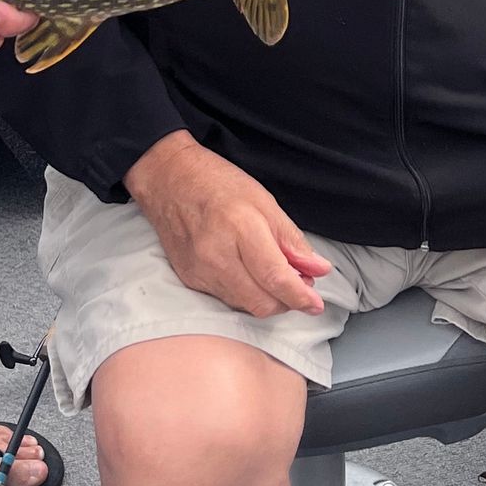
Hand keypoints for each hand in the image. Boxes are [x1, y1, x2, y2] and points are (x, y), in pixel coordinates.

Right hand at [125, 130, 333, 316]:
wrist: (167, 179)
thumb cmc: (217, 182)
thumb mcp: (264, 200)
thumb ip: (291, 239)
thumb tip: (318, 270)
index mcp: (240, 227)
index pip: (275, 278)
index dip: (300, 296)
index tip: (316, 305)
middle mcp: (216, 255)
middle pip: (262, 302)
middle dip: (287, 301)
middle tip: (299, 284)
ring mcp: (199, 270)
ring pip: (245, 306)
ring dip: (267, 299)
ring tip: (275, 276)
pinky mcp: (189, 279)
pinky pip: (226, 300)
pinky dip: (245, 294)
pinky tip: (249, 275)